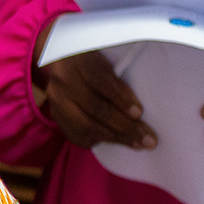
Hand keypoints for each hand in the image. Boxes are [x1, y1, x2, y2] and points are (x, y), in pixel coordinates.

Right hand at [34, 48, 149, 150]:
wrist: (62, 60)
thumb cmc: (93, 63)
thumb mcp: (107, 64)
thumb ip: (118, 85)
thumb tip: (137, 114)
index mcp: (78, 60)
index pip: (99, 80)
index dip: (120, 98)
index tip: (139, 113)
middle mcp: (62, 80)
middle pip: (94, 107)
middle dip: (124, 126)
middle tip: (148, 139)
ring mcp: (55, 99)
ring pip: (85, 125)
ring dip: (115, 137)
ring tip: (137, 144)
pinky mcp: (55, 114)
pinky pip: (76, 135)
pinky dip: (98, 141)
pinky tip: (115, 142)